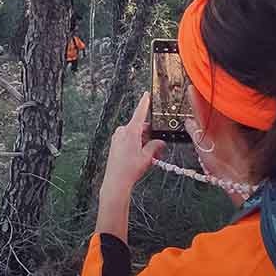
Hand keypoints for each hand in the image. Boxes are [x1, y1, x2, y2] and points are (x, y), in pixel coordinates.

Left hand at [96, 92, 164, 239]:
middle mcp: (122, 132)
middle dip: (149, 134)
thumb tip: (160, 142)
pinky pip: (128, 139)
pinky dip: (136, 144)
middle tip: (158, 146)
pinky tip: (139, 156)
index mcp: (130, 131)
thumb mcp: (147, 157)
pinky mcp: (115, 144)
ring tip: (149, 155)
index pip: (139, 113)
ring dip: (143, 141)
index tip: (146, 94)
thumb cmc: (129, 169)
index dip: (144, 103)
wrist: (116, 181)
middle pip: (140, 126)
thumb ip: (155, 146)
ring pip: (135, 134)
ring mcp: (117, 138)